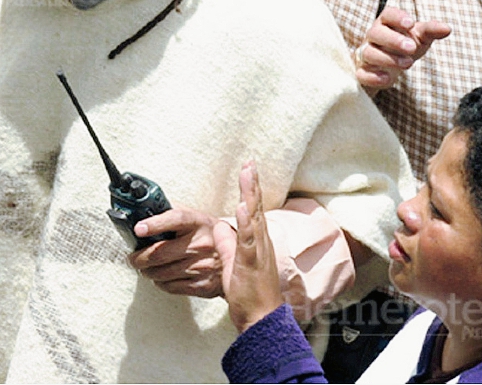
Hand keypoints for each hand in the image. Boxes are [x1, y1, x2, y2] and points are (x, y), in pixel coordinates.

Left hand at [129, 208, 224, 297]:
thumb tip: (144, 210)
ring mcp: (202, 266)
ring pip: (162, 273)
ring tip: (144, 267)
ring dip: (146, 271)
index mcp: (198, 222)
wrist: (237, 256)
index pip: (175, 219)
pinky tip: (160, 276)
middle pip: (160, 253)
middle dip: (139, 258)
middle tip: (132, 257)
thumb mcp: (195, 217)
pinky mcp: (202, 285)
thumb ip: (171, 212)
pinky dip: (160, 282)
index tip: (138, 229)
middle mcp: (201, 244)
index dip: (155, 224)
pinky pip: (171, 287)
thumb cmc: (209, 234)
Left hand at [221, 161, 284, 332]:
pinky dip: (245, 223)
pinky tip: (241, 208)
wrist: (262, 320)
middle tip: (250, 162)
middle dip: (253, 184)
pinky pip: (248, 241)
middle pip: (256, 208)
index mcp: (255, 242)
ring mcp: (257, 253)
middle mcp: (260, 243)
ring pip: (254, 219)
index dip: (250, 188)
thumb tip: (219, 228)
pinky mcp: (251, 264)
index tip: (248, 167)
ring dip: (250, 195)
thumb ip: (228, 244)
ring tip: (247, 175)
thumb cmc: (250, 294)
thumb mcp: (234, 263)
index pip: (252, 210)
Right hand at [356, 7, 450, 95]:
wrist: (385, 67)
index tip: (410, 23)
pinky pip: (362, 73)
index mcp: (386, 24)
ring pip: (369, 53)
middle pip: (375, 33)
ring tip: (408, 63)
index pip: (387, 15)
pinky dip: (373, 76)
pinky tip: (388, 78)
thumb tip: (447, 28)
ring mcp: (365, 55)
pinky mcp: (363, 72)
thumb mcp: (418, 37)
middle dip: (393, 40)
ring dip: (388, 59)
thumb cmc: (403, 47)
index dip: (397, 17)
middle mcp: (373, 38)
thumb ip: (431, 31)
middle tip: (411, 48)